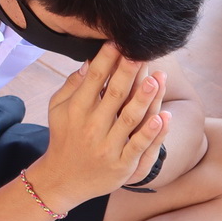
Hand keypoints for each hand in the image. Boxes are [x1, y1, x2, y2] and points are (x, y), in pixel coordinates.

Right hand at [27, 45, 167, 211]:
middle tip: (141, 52)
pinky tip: (163, 117)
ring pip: (130, 119)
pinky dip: (151, 133)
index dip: (106, 59)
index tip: (118, 41)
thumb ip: (72, 86)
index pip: (94, 79)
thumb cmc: (64, 137)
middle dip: (128, 72)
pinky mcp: (121, 165)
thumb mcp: (58, 109)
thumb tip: (88, 62)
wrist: (63, 179)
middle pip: (114, 95)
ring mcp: (108, 147)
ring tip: (157, 79)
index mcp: (77, 110)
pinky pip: (138, 146)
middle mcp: (92, 127)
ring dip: (145, 99)